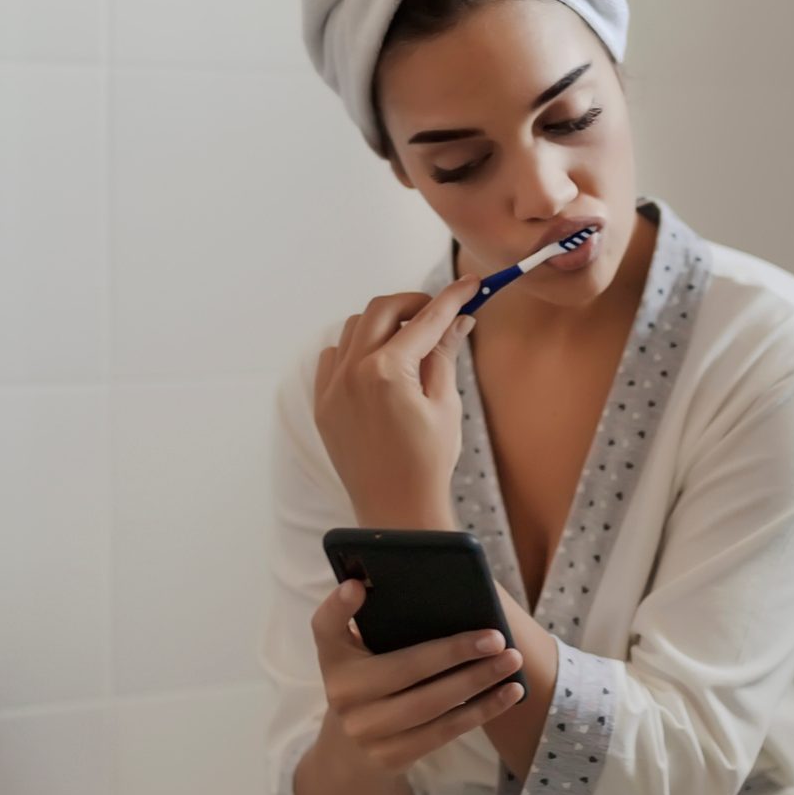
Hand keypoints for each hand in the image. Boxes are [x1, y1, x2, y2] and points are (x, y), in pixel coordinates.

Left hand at [312, 274, 482, 527]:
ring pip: (353, 328)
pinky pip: (333, 357)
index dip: (452, 298)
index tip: (470, 284)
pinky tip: (378, 363)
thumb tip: (458, 320)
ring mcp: (332, 388)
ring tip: (410, 340)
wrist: (395, 511)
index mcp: (388, 371)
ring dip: (382, 324)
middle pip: (381, 309)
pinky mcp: (323, 404)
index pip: (425, 320)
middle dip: (413, 304)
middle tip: (438, 313)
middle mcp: (352, 372)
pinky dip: (354, 349)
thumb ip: (444, 354)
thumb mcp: (444, 404)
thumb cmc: (428, 463)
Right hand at [312, 577, 524, 775]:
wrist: (352, 745)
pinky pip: (444, 732)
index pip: (326, 627)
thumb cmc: (366, 676)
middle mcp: (342, 697)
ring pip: (431, 706)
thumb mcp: (351, 647)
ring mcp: (366, 732)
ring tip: (511, 661)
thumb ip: (362, 614)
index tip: (358, 585)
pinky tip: (508, 693)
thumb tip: (370, 583)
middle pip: (405, 671)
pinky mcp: (392, 757)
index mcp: (334, 659)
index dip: (339, 607)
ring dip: (478, 683)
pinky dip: (481, 711)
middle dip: (455, 653)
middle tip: (497, 637)